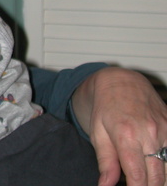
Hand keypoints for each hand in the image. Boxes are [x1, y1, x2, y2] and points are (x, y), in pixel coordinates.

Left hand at [72, 67, 166, 185]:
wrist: (120, 82)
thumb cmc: (105, 108)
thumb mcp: (97, 133)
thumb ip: (105, 161)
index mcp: (126, 134)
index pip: (138, 176)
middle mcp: (150, 132)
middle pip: (158, 177)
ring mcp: (165, 130)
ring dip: (161, 181)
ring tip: (147, 181)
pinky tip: (159, 169)